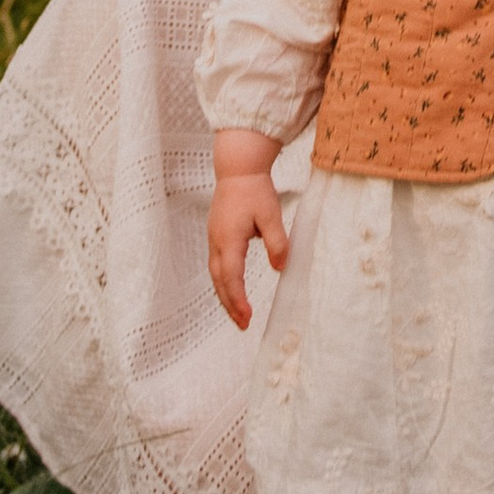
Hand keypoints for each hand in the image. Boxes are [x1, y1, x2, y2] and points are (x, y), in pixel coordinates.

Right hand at [207, 140, 288, 327]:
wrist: (238, 168)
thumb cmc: (254, 190)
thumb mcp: (271, 215)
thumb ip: (276, 242)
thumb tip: (280, 267)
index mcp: (229, 239)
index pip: (232, 278)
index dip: (238, 300)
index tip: (247, 317)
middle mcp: (217, 242)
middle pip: (219, 282)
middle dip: (230, 305)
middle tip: (242, 325)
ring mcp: (214, 238)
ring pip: (215, 275)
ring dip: (225, 295)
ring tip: (237, 313)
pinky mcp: (216, 235)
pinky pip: (216, 265)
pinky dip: (223, 282)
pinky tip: (232, 288)